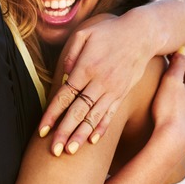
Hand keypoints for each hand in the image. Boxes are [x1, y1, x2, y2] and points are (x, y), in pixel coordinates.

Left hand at [39, 13, 152, 154]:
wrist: (142, 34)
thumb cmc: (108, 32)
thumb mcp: (85, 33)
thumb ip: (71, 53)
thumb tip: (64, 73)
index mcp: (86, 68)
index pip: (65, 96)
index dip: (52, 114)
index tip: (42, 130)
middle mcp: (99, 83)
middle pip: (78, 112)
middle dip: (64, 132)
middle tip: (54, 151)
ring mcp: (113, 90)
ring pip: (94, 117)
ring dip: (81, 135)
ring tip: (70, 151)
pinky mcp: (122, 94)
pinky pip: (110, 114)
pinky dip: (101, 128)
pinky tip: (93, 141)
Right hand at [151, 50, 184, 154]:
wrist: (173, 140)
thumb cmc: (169, 109)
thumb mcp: (170, 81)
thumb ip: (177, 65)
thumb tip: (184, 48)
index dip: (178, 63)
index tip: (170, 57)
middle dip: (182, 80)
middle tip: (171, 75)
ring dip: (182, 97)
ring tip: (172, 95)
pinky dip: (181, 112)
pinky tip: (175, 115)